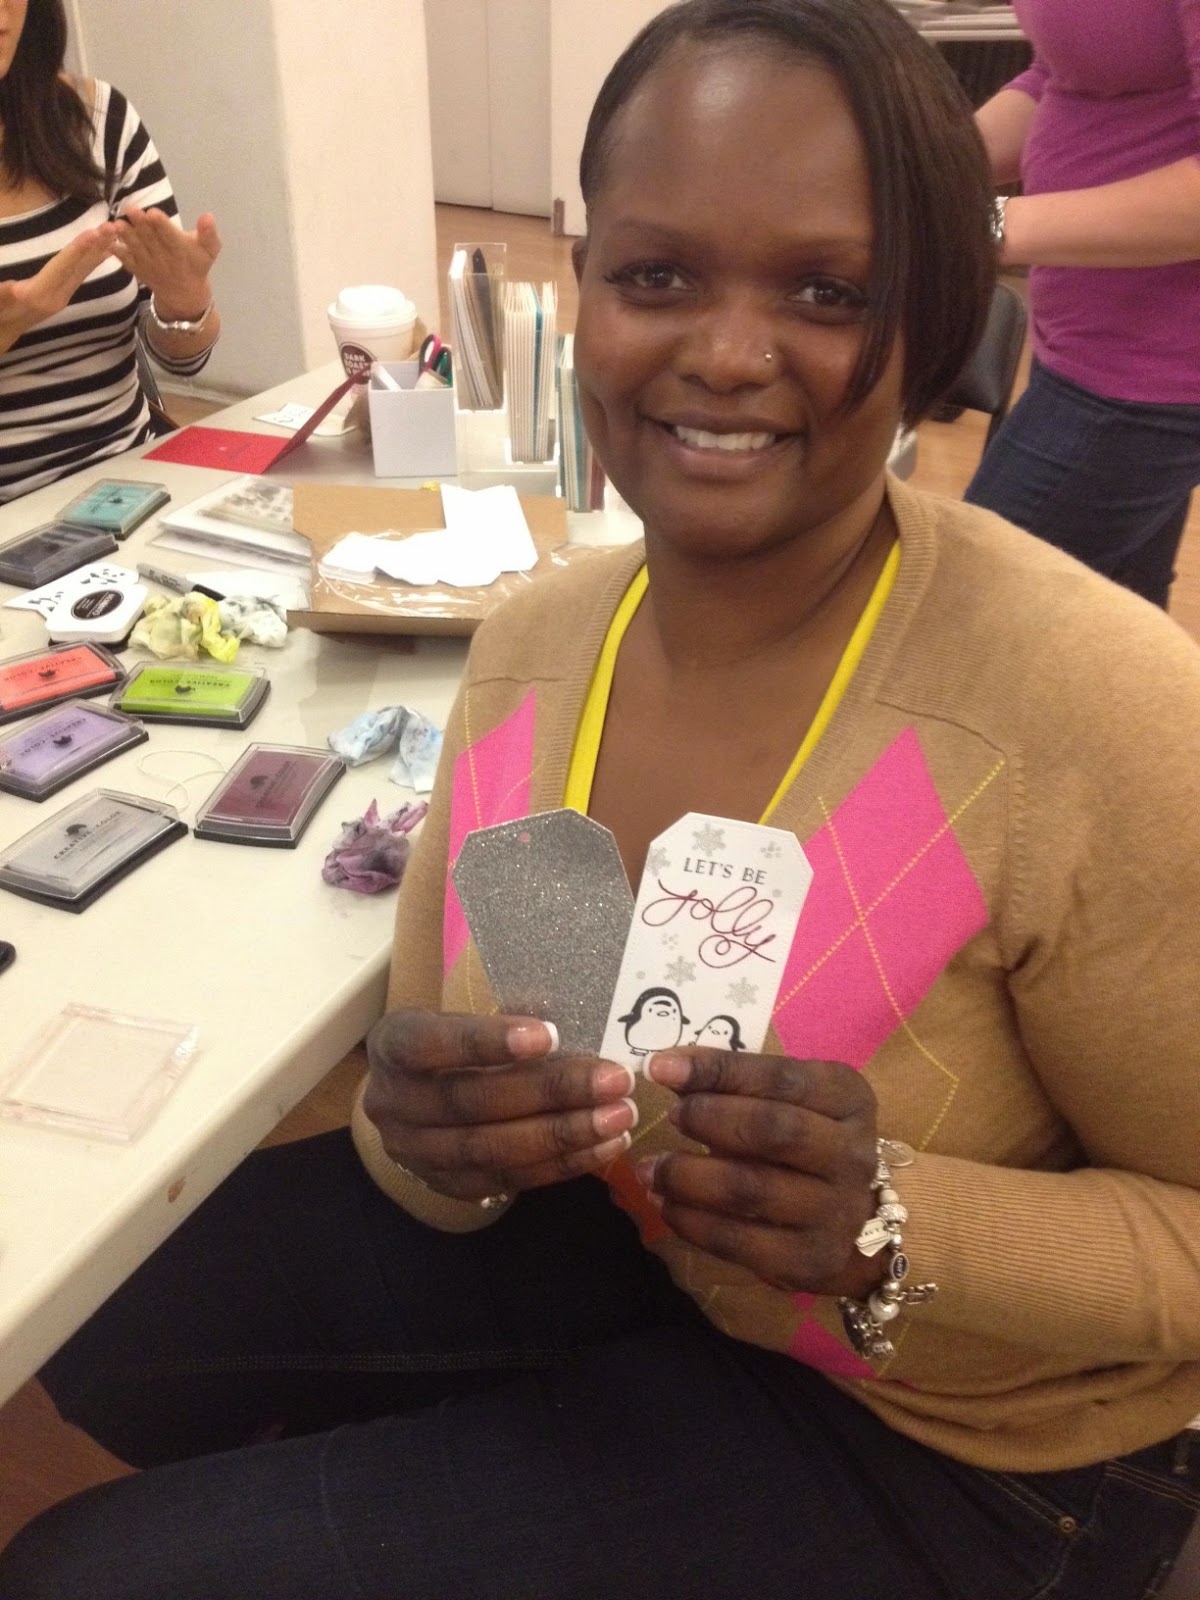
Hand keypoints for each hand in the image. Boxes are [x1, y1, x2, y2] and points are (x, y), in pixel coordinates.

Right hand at [0, 223, 120, 352]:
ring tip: (115, 231)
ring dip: (100, 250)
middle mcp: (56, 296)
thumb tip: (14, 288)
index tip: (93, 234)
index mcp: (39, 294)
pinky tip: (108, 250)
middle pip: (79, 267)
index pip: (61, 268)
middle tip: (114, 226)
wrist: (3, 332)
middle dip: (96, 246)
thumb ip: (3, 295)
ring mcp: (62, 296)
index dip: (77, 250)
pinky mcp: (63, 294)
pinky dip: (94, 261)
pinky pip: (82, 275)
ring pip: (83, 270)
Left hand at [110, 205, 219, 317]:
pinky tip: (106, 238)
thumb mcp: (209, 250)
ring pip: (136, 248)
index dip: (162, 226)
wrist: (183, 293)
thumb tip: (209, 216)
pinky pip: (125, 259)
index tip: (153, 213)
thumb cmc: (196, 264)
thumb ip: (209, 234)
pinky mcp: (136, 268)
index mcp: (181, 251)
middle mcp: (163, 258)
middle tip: (130, 209)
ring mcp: (148, 264)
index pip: (171, 236)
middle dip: (140, 225)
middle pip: (151, 240)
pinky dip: (115, 250)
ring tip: (117, 224)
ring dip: (125, 237)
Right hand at [363, 1008, 638, 1203]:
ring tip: (618, 1118)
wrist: (409, 1097)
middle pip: (473, 1103)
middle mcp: (395, 1104)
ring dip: (563, 1135)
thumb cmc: (449, 1041)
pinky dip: (560, 1165)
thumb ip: (503, 1015)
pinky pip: (508, 1180)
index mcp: (394, 1045)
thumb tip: (566, 1017)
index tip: (550, 1034)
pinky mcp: (448, 1187)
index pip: (434, 1043)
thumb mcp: (459, 1013)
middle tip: (613, 1081)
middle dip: (550, 1092)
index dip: (488, 1041)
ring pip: (492, 1150)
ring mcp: (416, 1154)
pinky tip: (603, 1148)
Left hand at [639, 1048, 881, 1297]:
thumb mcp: (789, 1101)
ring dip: (688, 1177)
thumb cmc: (806, 1144)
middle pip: (773, 1131)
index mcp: (849, 1099)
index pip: (781, 1077)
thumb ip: (737, 1083)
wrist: (855, 1222)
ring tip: (651, 1169)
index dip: (719, 1070)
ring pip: (752, 1189)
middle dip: (709, 1120)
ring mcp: (837, 1212)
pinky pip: (741, 1241)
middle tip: (670, 1116)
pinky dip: (694, 1222)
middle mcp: (852, 1154)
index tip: (661, 1067)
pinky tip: (667, 1206)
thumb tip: (667, 1068)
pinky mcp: (812, 1260)